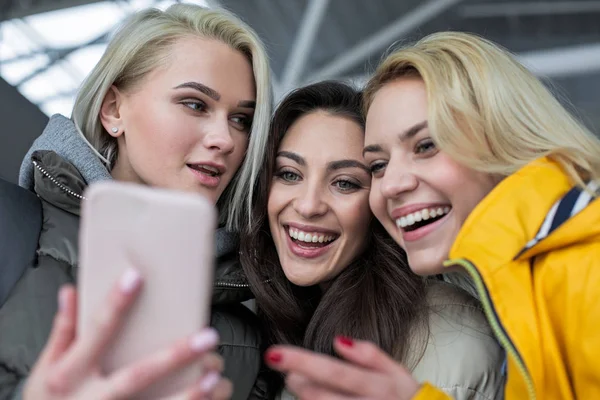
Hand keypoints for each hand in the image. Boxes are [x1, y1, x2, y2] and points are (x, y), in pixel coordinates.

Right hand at [24, 268, 231, 399]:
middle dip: (174, 356)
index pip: (97, 332)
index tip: (136, 277)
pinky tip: (214, 395)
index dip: (115, 304)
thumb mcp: (44, 370)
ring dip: (189, 394)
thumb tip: (70, 291)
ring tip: (215, 373)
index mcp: (68, 375)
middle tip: (207, 336)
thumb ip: (63, 331)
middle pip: (138, 375)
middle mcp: (92, 398)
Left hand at [265, 336, 419, 399]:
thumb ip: (371, 355)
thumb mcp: (399, 374)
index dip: (301, 362)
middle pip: (319, 397)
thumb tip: (340, 340)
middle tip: (292, 374)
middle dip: (297, 383)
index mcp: (377, 387)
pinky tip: (314, 398)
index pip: (334, 372)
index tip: (274, 354)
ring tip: (302, 386)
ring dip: (304, 396)